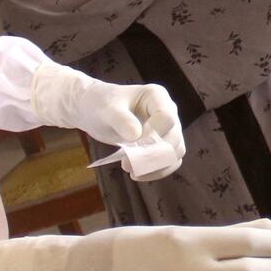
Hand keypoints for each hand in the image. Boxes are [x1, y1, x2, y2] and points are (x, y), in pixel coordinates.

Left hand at [32, 63, 185, 180]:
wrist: (95, 112)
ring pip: (175, 153)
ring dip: (155, 166)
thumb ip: (120, 119)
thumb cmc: (100, 104)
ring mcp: (169, 129)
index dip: (152, 134)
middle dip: (152, 155)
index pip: (166, 118)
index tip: (130, 142)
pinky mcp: (164, 145)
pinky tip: (137, 174)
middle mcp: (169, 111)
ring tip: (130, 171)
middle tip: (126, 164)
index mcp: (157, 96)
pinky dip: (156, 171)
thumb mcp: (106, 109)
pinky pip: (170, 162)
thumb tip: (136, 136)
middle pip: (174, 138)